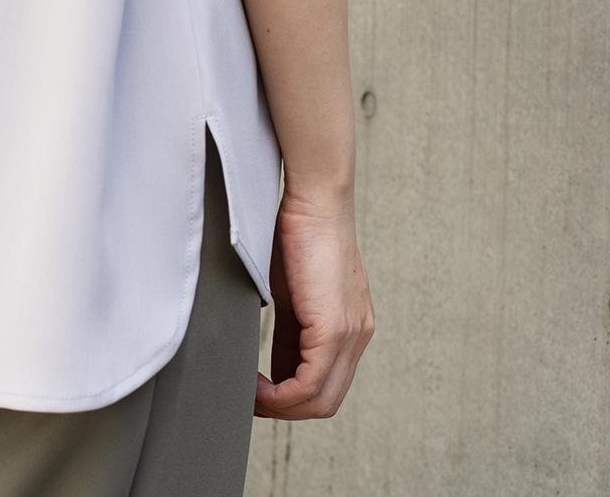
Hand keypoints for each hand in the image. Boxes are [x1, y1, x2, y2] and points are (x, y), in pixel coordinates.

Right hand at [254, 187, 374, 419]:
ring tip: (251, 395)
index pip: (327, 381)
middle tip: (252, 401)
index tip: (259, 391)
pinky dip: (281, 394)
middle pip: (326, 400)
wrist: (315, 199)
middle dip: (285, 409)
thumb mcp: (291, 289)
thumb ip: (290, 327)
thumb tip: (272, 359)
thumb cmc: (298, 231)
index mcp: (351, 326)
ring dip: (281, 406)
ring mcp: (351, 334)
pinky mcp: (334, 328)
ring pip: (320, 399)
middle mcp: (358, 335)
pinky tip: (258, 385)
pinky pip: (310, 384)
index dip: (291, 396)